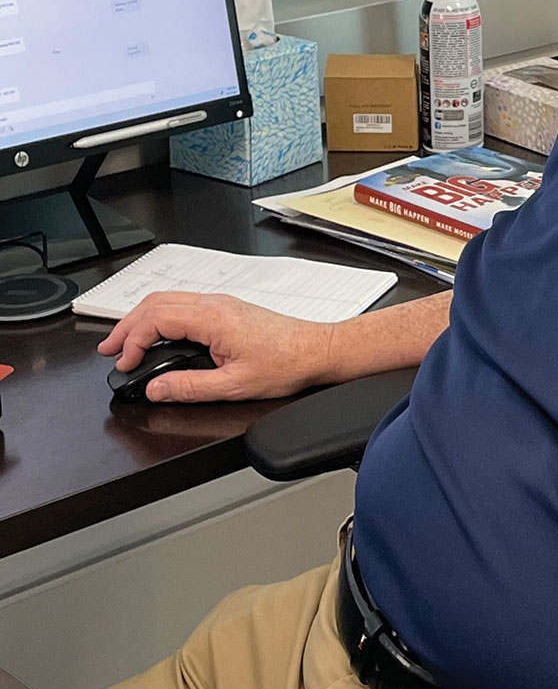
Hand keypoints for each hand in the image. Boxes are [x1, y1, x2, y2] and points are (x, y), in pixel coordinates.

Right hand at [97, 292, 337, 402]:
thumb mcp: (234, 386)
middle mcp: (215, 304)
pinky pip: (184, 305)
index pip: (156, 319)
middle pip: (155, 303)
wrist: (317, 350)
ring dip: (142, 320)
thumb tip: (156, 389)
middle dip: (127, 326)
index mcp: (213, 318)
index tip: (124, 363)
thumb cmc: (286, 363)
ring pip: (168, 300)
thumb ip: (190, 388)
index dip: (133, 341)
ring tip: (126, 342)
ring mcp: (222, 304)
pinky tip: (158, 334)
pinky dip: (161, 318)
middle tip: (110, 349)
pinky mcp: (228, 310)